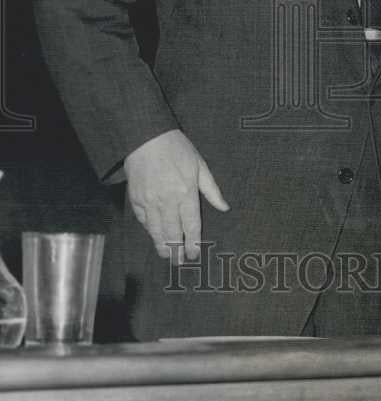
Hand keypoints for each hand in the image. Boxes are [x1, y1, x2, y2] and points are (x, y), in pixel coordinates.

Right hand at [124, 129, 228, 262]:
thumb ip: (211, 190)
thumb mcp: (200, 165)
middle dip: (177, 250)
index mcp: (186, 192)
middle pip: (172, 233)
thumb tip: (224, 207)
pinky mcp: (136, 199)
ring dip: (162, 245)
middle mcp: (167, 201)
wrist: (146, 137)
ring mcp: (149, 201)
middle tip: (180, 263)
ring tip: (167, 255)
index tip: (195, 255)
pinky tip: (154, 236)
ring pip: (156, 231)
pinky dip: (149, 230)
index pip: (191, 225)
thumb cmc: (177, 149)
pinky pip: (143, 220)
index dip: (193, 243)